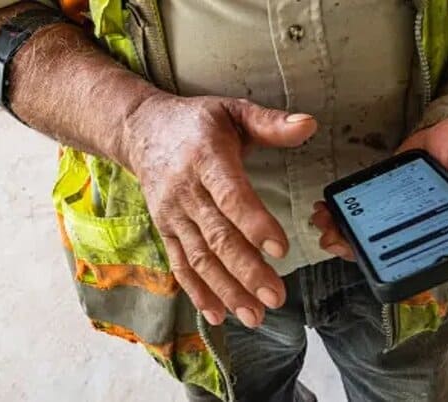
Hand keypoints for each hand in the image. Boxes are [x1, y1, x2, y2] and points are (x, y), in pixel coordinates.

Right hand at [123, 94, 316, 326]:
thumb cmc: (195, 122)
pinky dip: (198, 292)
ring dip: (227, 290)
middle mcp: (186, 191)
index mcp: (207, 159)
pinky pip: (181, 265)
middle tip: (275, 296)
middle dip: (247, 271)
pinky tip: (218, 314)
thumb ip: (270, 122)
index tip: (281, 249)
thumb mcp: (232, 110)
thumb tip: (309, 125)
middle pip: (217, 237)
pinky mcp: (165, 229)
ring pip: (200, 258)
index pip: (231, 196)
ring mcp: (173, 214)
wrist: (139, 129)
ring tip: (254, 315)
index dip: (255, 224)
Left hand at [311, 116, 447, 261]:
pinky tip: (328, 210)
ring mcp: (403, 219)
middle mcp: (423, 228)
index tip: (370, 255)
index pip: (424, 253)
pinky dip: (344, 216)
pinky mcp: (387, 206)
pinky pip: (365, 217)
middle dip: (357, 249)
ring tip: (324, 224)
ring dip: (345, 234)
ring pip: (372, 238)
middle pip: (389, 250)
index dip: (396, 260)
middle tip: (334, 239)